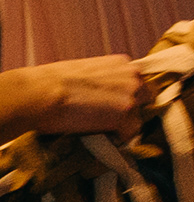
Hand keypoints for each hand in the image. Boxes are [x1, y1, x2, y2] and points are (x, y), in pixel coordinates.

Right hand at [4, 55, 149, 135]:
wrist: (39, 93)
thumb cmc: (50, 83)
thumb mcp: (85, 72)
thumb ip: (102, 81)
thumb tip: (101, 95)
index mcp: (123, 63)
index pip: (137, 83)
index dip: (126, 97)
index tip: (112, 107)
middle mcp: (133, 75)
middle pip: (145, 98)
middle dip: (131, 110)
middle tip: (109, 121)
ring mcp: (131, 94)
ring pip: (139, 116)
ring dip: (124, 125)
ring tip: (102, 130)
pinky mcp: (125, 114)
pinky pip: (130, 132)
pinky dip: (118, 138)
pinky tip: (100, 137)